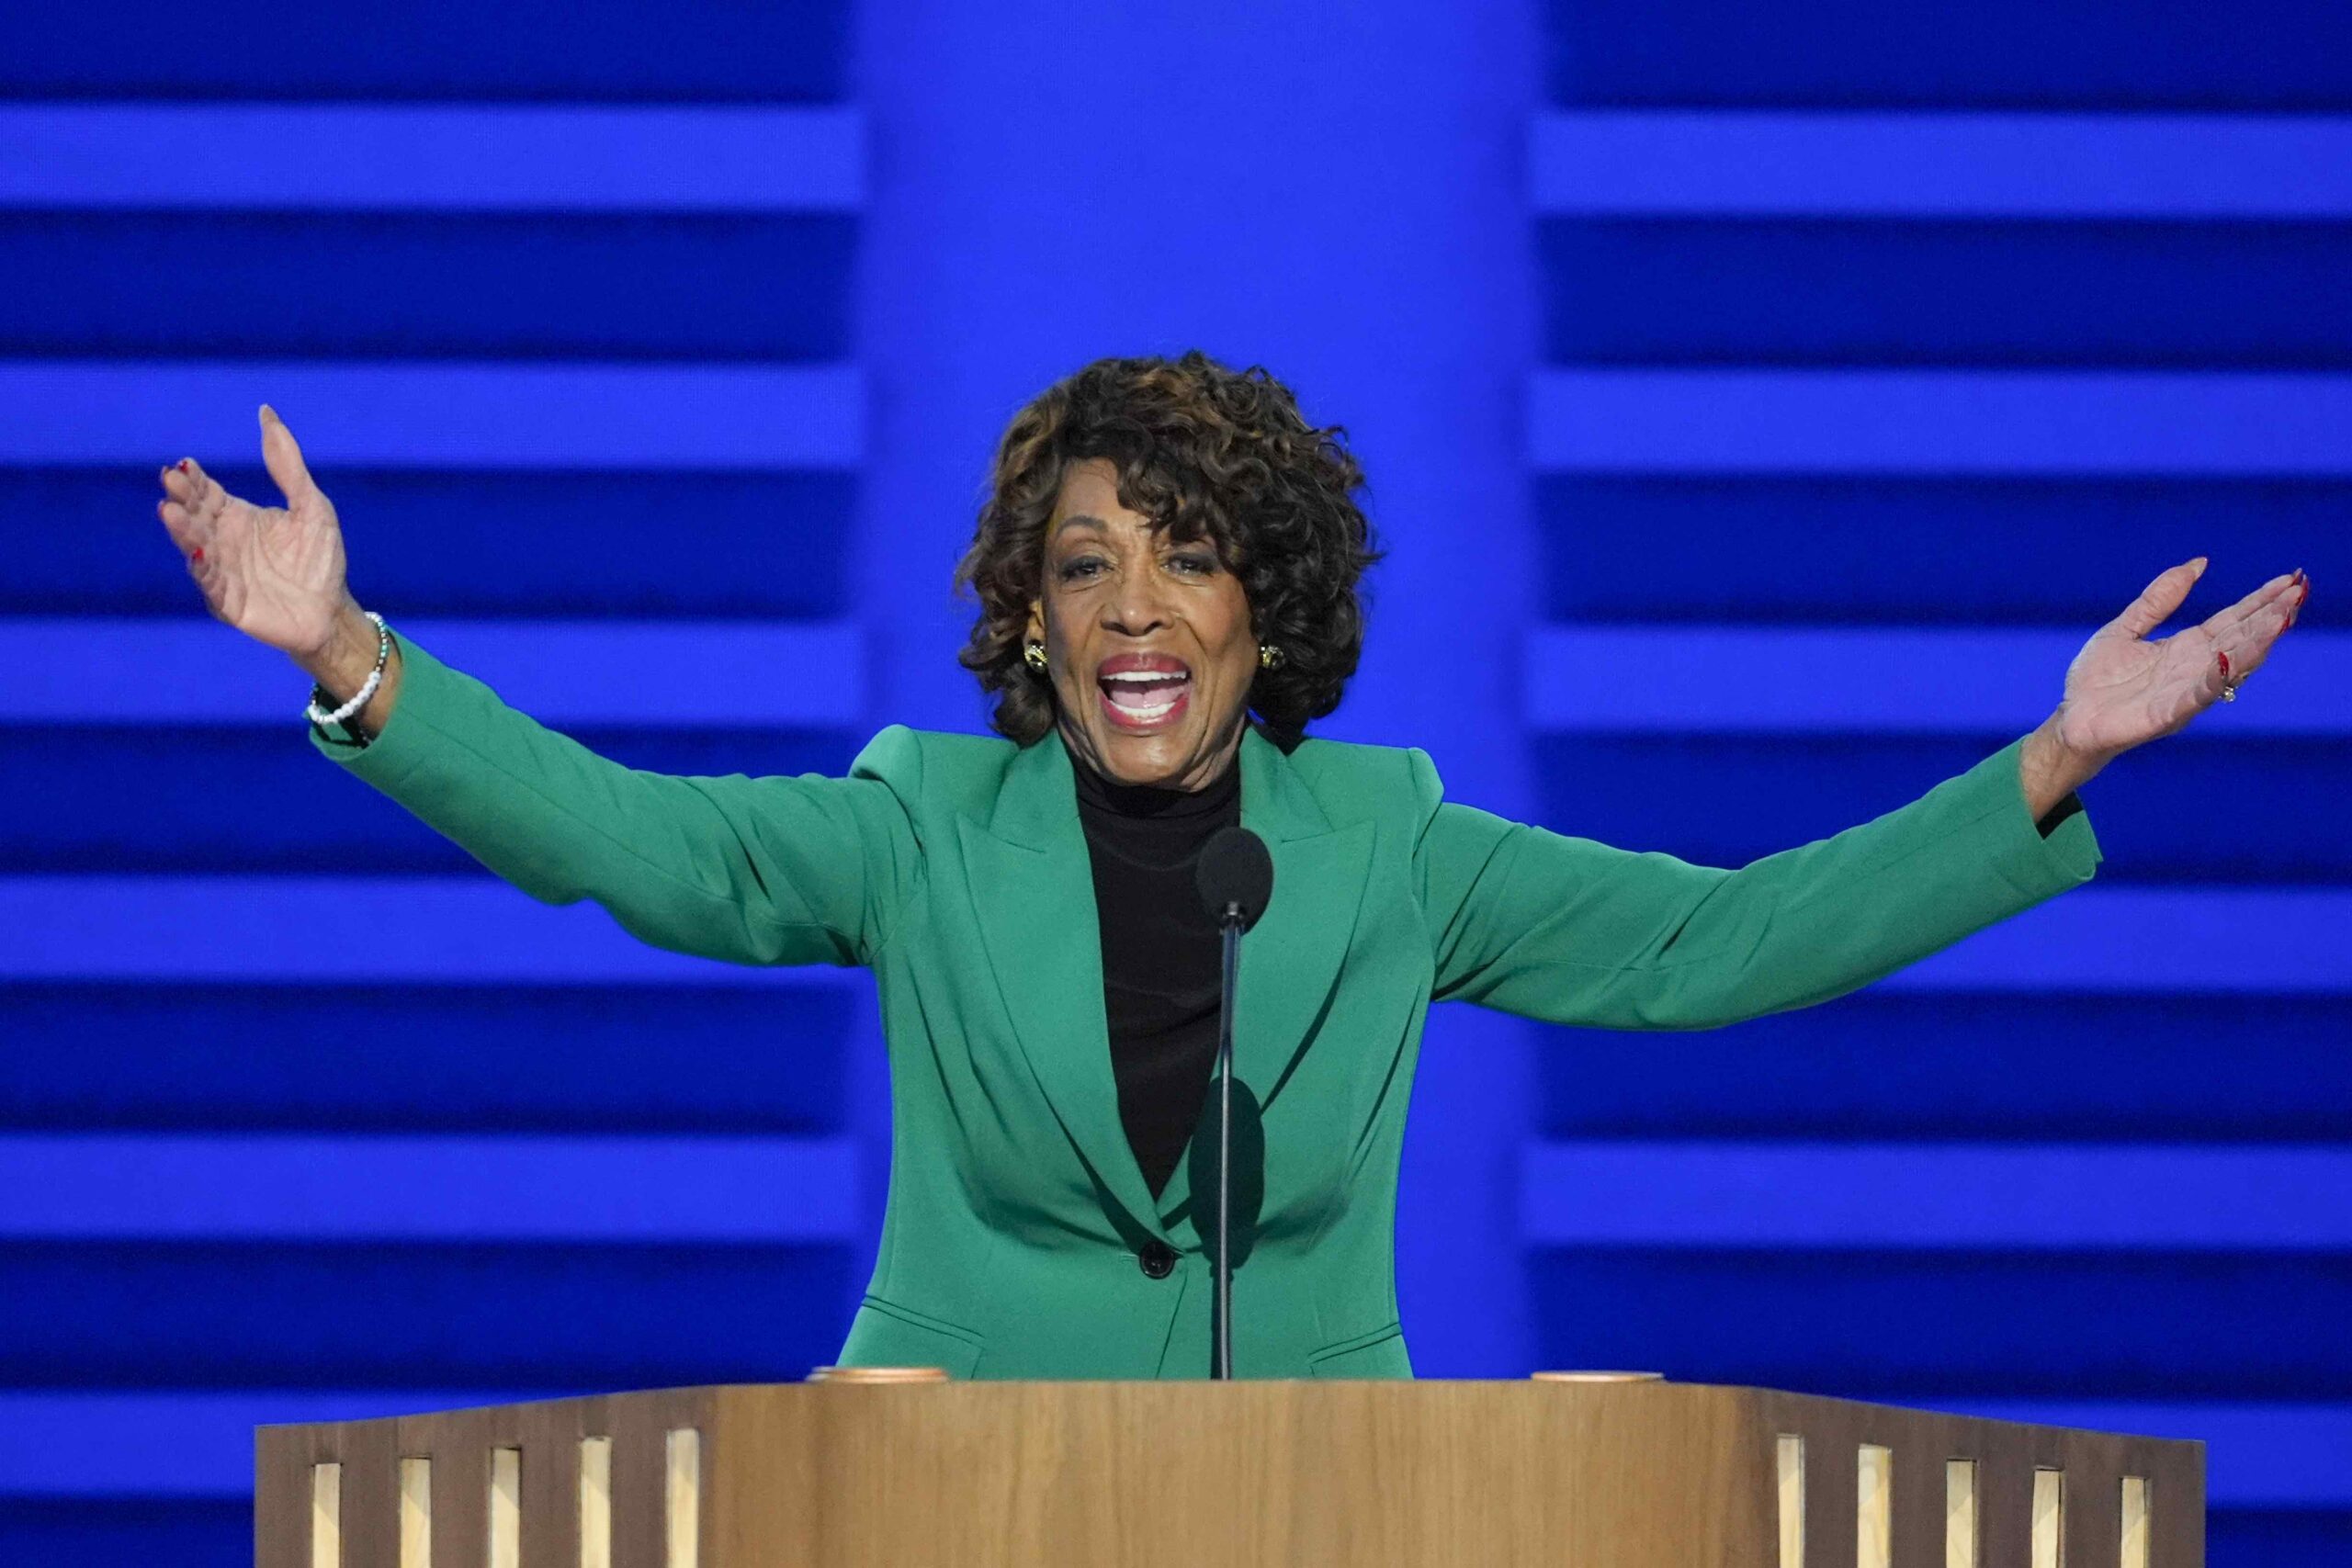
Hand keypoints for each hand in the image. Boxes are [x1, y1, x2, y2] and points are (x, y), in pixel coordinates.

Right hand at [156, 404, 353, 659]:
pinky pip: (211, 585)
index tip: (184, 465)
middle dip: (182, 499)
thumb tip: (266, 411)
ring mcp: (221, 572)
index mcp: (235, 516)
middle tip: (171, 481)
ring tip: (170, 512)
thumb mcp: (311, 504)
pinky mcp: (228, 602)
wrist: (332, 610)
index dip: (193, 479)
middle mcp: (221, 541)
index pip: (206, 492)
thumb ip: (287, 464)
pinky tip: (198, 554)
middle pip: (195, 515)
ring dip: (182, 531)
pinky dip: (203, 570)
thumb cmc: (320, 558)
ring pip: (195, 547)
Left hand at [2041, 558, 2306, 777]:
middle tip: (2297, 594)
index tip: (2291, 580)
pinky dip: (2213, 678)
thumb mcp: (2126, 627)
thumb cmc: (2097, 679)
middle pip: (2240, 639)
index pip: (2233, 620)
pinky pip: (2196, 696)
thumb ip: (2158, 599)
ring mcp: (2184, 692)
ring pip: (2229, 667)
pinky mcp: (2166, 715)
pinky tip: (2227, 659)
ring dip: (2255, 645)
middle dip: (2270, 618)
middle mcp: (2194, 669)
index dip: (2261, 601)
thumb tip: (2198, 563)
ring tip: (2279, 621)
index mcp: (2187, 647)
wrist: (2072, 720)